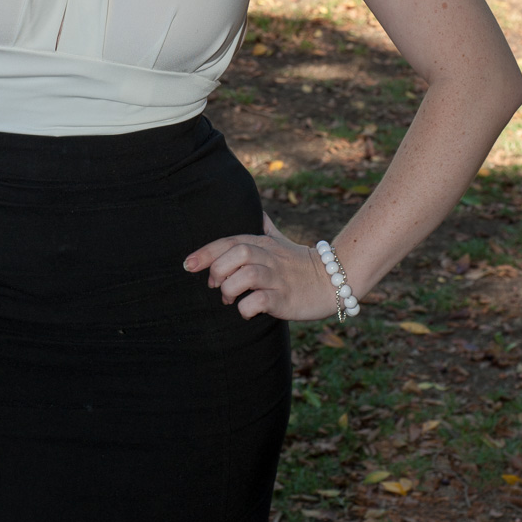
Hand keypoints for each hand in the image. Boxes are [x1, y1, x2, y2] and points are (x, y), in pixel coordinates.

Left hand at [183, 213, 335, 321]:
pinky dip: (247, 307)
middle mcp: (270, 257)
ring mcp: (278, 277)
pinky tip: (245, 311)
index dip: (206, 252)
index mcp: (264, 243)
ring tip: (229, 298)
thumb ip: (266, 227)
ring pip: (247, 275)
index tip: (188, 264)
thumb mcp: (281, 241)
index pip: (229, 241)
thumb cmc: (300, 263)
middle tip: (214, 285)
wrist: (334, 281)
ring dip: (230, 288)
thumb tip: (257, 210)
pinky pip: (261, 301)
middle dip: (218, 269)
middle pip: (238, 253)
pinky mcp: (286, 298)